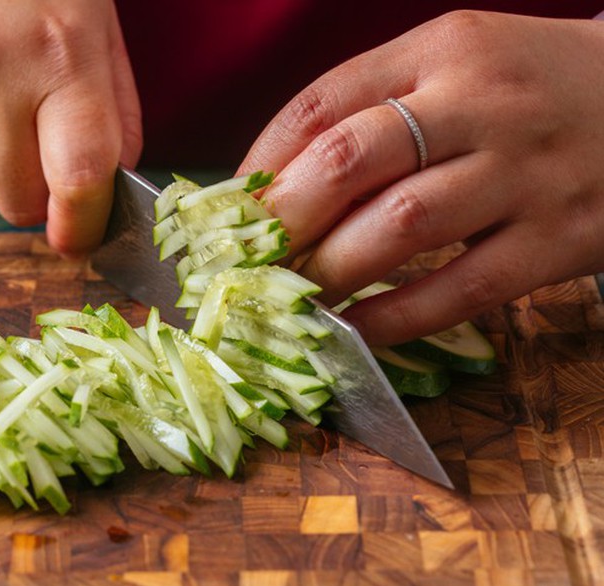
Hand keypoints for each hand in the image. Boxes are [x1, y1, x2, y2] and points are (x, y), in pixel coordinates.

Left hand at [239, 11, 603, 344]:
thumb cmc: (532, 90)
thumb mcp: (457, 67)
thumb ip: (375, 111)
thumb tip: (275, 185)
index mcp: (443, 49)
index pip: (325, 100)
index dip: (264, 163)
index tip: (233, 211)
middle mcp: (483, 103)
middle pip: (354, 157)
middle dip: (286, 218)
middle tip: (250, 260)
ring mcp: (526, 172)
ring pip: (402, 225)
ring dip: (332, 269)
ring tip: (295, 294)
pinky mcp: (560, 239)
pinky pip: (461, 289)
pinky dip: (396, 316)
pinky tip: (356, 328)